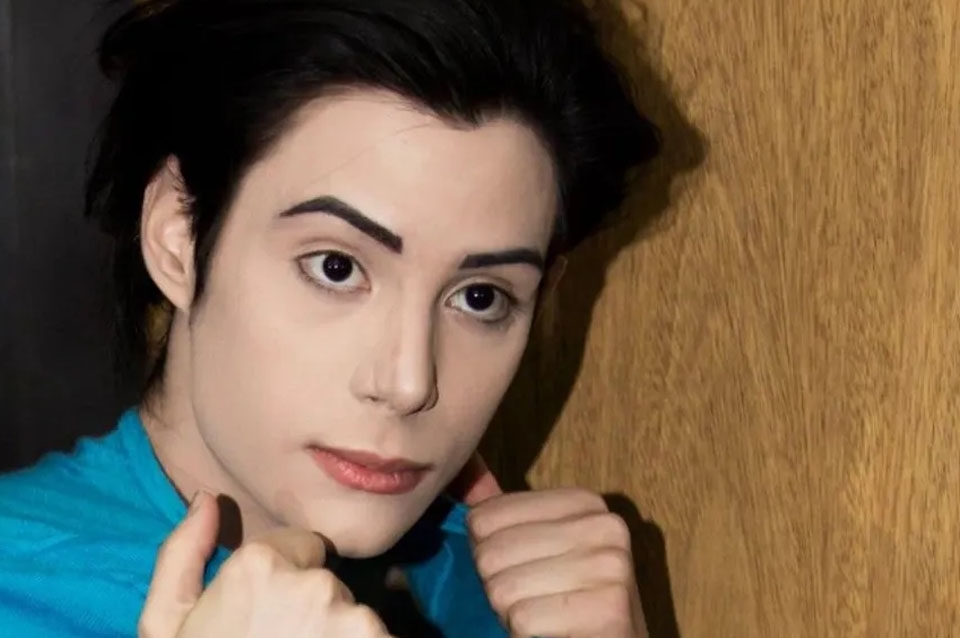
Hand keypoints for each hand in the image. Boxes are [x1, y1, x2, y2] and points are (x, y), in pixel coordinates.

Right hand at [138, 491, 393, 637]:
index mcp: (260, 566)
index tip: (266, 620)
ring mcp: (356, 620)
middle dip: (313, 614)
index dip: (285, 583)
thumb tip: (206, 500)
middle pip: (330, 584)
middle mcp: (316, 584)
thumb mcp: (164, 628)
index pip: (302, 547)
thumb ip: (182, 556)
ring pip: (357, 618)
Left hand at [459, 455, 645, 637]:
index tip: (517, 570)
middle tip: (528, 600)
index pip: (484, 518)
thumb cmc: (569, 601)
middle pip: (491, 553)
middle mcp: (605, 526)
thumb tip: (463, 478)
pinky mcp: (610, 612)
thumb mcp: (540, 547)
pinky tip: (549, 633)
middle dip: (497, 586)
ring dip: (510, 613)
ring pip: (503, 590)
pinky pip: (523, 620)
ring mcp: (612, 567)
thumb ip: (505, 516)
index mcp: (584, 502)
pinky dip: (523, 634)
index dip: (485, 554)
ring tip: (540, 616)